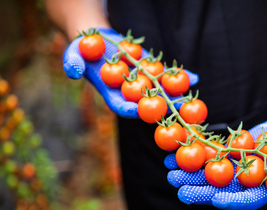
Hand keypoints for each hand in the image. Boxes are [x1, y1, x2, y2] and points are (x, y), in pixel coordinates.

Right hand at [63, 28, 198, 117]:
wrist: (97, 39)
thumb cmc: (82, 49)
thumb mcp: (73, 53)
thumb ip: (72, 63)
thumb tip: (71, 71)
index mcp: (111, 94)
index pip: (121, 106)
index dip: (129, 110)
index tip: (138, 111)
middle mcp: (129, 92)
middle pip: (145, 104)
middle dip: (160, 110)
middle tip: (174, 113)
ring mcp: (142, 83)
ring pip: (161, 93)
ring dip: (176, 97)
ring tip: (190, 100)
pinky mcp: (152, 72)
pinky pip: (167, 75)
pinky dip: (181, 77)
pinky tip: (195, 77)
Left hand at [165, 104, 266, 209]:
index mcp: (266, 190)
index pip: (248, 199)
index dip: (234, 200)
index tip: (217, 199)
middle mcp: (247, 183)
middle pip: (222, 188)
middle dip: (200, 189)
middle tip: (179, 188)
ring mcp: (235, 168)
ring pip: (210, 172)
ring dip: (191, 172)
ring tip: (170, 172)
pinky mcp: (228, 153)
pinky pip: (209, 153)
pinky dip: (195, 152)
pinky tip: (174, 153)